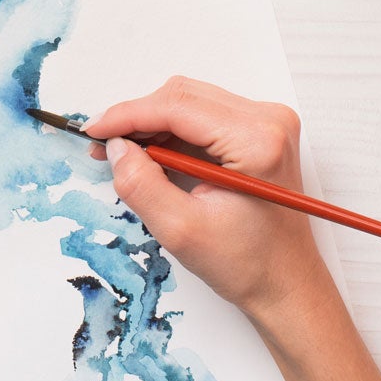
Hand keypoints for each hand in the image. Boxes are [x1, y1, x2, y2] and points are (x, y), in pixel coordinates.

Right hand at [85, 76, 334, 319]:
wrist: (287, 284)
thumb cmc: (246, 264)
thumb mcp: (181, 231)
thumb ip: (142, 185)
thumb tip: (116, 147)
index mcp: (257, 141)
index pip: (178, 106)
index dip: (128, 115)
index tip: (93, 131)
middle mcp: (268, 120)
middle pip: (184, 97)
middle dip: (138, 118)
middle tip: (104, 146)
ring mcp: (268, 123)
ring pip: (191, 102)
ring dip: (154, 124)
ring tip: (125, 154)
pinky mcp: (262, 132)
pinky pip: (205, 116)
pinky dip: (173, 132)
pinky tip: (153, 155)